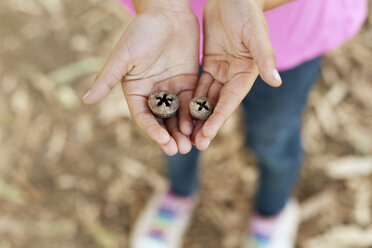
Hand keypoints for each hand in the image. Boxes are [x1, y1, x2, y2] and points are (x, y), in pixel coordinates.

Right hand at [83, 2, 198, 155]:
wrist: (167, 13)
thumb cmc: (141, 31)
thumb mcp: (123, 56)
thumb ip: (107, 79)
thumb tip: (85, 101)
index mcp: (136, 91)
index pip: (144, 117)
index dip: (153, 131)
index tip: (164, 143)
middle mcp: (153, 94)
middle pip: (162, 121)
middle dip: (170, 136)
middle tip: (180, 150)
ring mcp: (171, 89)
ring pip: (178, 116)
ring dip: (184, 131)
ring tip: (191, 145)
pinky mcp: (187, 83)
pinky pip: (192, 103)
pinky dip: (195, 116)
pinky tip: (201, 126)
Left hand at [192, 0, 281, 149]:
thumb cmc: (247, 11)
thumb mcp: (255, 34)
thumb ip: (265, 58)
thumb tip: (276, 82)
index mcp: (246, 73)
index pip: (229, 101)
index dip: (218, 120)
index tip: (206, 137)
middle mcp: (234, 76)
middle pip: (217, 105)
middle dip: (206, 124)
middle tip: (193, 144)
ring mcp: (221, 70)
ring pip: (206, 97)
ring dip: (196, 116)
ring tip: (184, 134)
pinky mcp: (210, 63)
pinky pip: (199, 84)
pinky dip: (190, 98)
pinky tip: (180, 111)